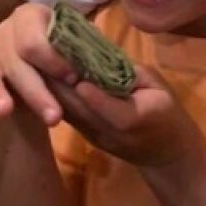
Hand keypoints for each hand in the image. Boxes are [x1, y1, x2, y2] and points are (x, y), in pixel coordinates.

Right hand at [0, 3, 78, 140]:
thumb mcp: (73, 38)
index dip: (53, 61)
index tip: (73, 79)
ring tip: (6, 112)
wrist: (42, 51)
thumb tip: (90, 66)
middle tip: (55, 117)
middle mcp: (3, 33)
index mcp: (28, 16)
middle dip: (36, 92)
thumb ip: (79, 47)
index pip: (34, 41)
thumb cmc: (63, 42)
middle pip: (15, 64)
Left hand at [46, 64, 204, 168]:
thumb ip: (132, 73)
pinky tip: (47, 78)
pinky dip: (57, 97)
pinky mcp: (87, 136)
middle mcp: (108, 131)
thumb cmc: (166, 112)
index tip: (75, 72)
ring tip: (39, 62)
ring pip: (68, 112)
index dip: (90, 91)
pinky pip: (69, 115)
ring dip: (53, 89)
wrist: (166, 152)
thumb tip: (105, 54)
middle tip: (46, 55)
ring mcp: (94, 136)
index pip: (106, 107)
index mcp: (132, 119)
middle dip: (62, 83)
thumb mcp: (158, 86)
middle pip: (79, 109)